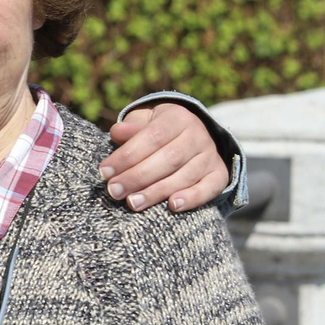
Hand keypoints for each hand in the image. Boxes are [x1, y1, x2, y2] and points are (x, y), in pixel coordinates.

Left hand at [100, 103, 228, 212]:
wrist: (192, 135)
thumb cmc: (157, 131)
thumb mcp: (144, 121)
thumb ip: (131, 127)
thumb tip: (117, 132)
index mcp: (177, 118)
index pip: (152, 137)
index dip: (127, 156)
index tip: (105, 172)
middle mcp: (198, 135)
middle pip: (168, 158)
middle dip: (137, 177)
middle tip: (114, 191)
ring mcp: (211, 156)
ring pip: (185, 175)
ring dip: (157, 192)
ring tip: (133, 203)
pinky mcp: (219, 174)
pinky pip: (209, 188)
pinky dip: (192, 198)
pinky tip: (172, 206)